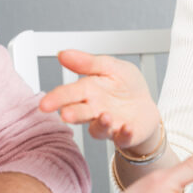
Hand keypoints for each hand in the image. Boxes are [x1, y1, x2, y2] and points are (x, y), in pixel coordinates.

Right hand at [39, 50, 160, 151]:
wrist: (146, 106)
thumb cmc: (126, 86)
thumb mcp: (111, 67)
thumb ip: (88, 63)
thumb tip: (62, 54)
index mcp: (89, 91)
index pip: (70, 93)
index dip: (57, 98)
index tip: (45, 104)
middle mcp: (95, 110)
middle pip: (80, 113)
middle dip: (72, 114)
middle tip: (65, 114)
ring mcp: (110, 124)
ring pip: (99, 129)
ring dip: (101, 124)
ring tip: (105, 116)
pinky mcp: (125, 135)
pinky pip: (123, 138)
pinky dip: (125, 134)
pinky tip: (127, 127)